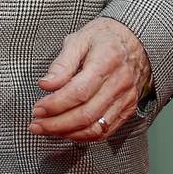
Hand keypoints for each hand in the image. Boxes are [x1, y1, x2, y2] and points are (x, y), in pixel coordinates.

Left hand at [31, 17, 150, 140]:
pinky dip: (83, 136)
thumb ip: (62, 64)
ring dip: (67, 133)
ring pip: (95, 128)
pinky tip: (66, 131)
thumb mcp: (79, 39)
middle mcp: (120, 82)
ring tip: (47, 129)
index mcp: (107, 60)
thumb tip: (45, 85)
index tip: (37, 109)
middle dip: (56, 124)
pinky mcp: (128, 108)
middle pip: (86, 114)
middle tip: (36, 124)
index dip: (55, 105)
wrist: (136, 39)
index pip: (79, 92)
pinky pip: (105, 131)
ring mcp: (126, 98)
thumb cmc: (104, 37)